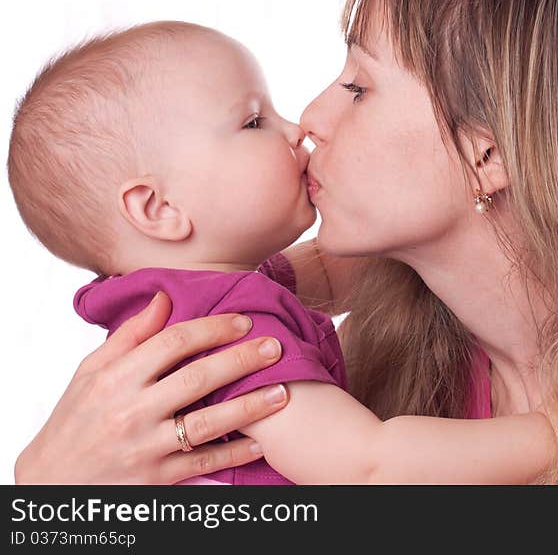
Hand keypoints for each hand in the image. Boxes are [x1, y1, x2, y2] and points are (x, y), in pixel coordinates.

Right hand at [14, 291, 289, 483]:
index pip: (174, 342)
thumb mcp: (91, 371)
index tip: (244, 321)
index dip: (213, 328)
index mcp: (116, 378)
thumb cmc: (76, 419)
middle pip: (198, 378)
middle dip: (242, 360)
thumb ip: (131, 335)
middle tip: (275, 347)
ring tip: (283, 393)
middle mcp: (132, 410)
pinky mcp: (156, 478)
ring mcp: (146, 447)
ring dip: (250, 407)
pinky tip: (261, 443)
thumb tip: (165, 296)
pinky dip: (235, 454)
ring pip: (208, 422)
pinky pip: (203, 463)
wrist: (53, 482)